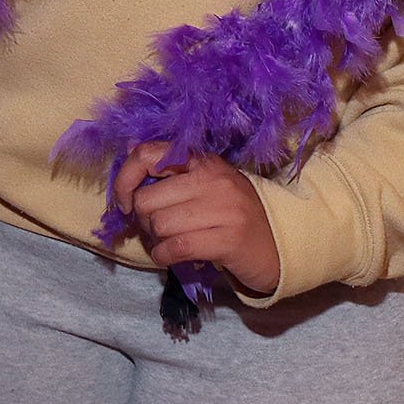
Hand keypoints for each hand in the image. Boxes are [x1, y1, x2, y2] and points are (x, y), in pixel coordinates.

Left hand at [112, 142, 282, 297]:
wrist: (278, 245)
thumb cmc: (235, 214)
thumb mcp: (207, 184)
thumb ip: (172, 170)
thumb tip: (130, 148)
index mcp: (205, 161)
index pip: (148, 154)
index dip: (124, 179)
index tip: (124, 201)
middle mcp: (214, 179)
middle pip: (146, 200)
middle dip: (144, 220)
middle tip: (158, 229)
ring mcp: (224, 209)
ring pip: (159, 225)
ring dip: (156, 240)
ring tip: (170, 241)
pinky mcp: (227, 239)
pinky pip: (174, 248)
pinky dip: (163, 256)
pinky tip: (170, 256)